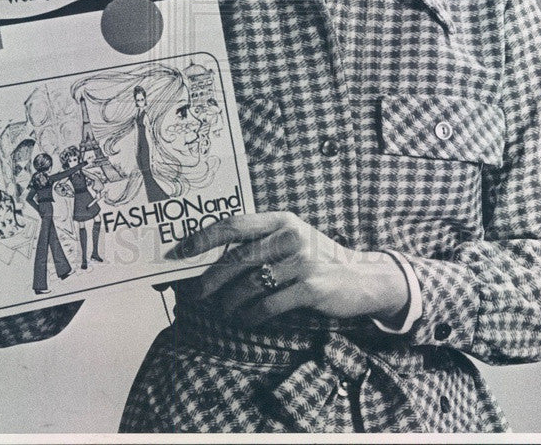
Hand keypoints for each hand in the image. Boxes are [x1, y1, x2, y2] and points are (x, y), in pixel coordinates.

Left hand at [167, 211, 408, 326]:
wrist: (361, 277)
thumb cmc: (317, 258)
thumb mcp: (291, 240)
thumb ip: (260, 243)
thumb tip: (212, 258)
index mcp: (281, 219)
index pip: (233, 225)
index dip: (202, 238)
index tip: (179, 251)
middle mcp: (290, 235)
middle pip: (237, 258)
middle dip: (210, 279)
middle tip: (197, 293)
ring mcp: (302, 261)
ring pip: (250, 286)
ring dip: (231, 303)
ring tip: (225, 311)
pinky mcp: (311, 287)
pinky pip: (268, 305)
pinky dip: (251, 317)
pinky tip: (245, 321)